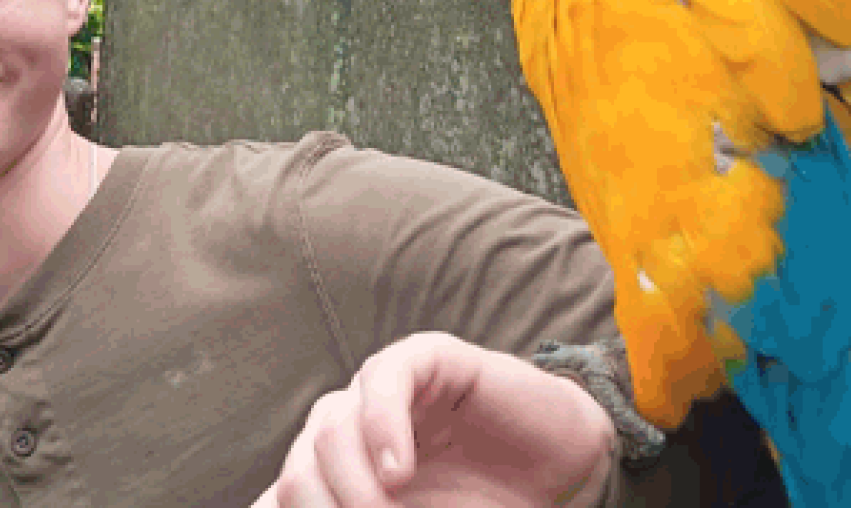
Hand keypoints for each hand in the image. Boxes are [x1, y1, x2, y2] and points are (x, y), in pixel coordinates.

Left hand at [253, 332, 615, 507]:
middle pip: (300, 468)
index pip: (287, 494)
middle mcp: (350, 427)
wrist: (562, 474)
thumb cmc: (486, 506)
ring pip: (330, 428)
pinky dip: (383, 429)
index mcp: (339, 470)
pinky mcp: (428, 357)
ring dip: (353, 487)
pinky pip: (384, 380)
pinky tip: (397, 472)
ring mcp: (383, 391)